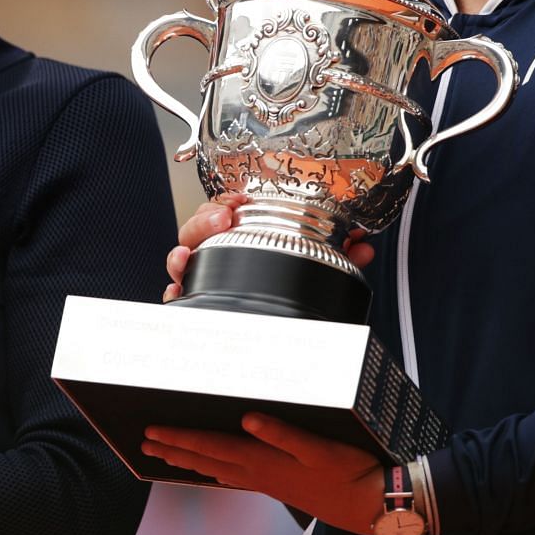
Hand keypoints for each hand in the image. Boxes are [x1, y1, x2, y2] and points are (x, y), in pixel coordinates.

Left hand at [142, 413, 382, 534]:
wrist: (369, 505)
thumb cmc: (347, 470)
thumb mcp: (318, 447)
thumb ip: (282, 433)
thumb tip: (248, 419)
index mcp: (261, 460)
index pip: (210, 446)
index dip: (180, 438)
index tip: (150, 432)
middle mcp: (257, 473)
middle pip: (206, 459)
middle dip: (174, 450)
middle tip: (143, 444)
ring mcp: (267, 482)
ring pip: (217, 469)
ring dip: (190, 461)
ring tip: (166, 455)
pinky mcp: (279, 486)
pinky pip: (236, 477)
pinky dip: (216, 471)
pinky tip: (213, 471)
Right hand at [162, 195, 373, 301]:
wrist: (278, 335)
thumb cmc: (288, 282)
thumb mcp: (318, 263)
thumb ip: (339, 254)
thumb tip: (362, 246)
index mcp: (243, 233)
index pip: (225, 209)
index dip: (226, 201)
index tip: (238, 200)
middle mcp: (219, 252)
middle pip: (197, 228)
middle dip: (203, 220)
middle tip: (221, 219)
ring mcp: (205, 277)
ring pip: (182, 258)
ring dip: (182, 253)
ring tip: (187, 256)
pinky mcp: (198, 304)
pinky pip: (177, 297)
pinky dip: (172, 292)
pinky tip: (177, 291)